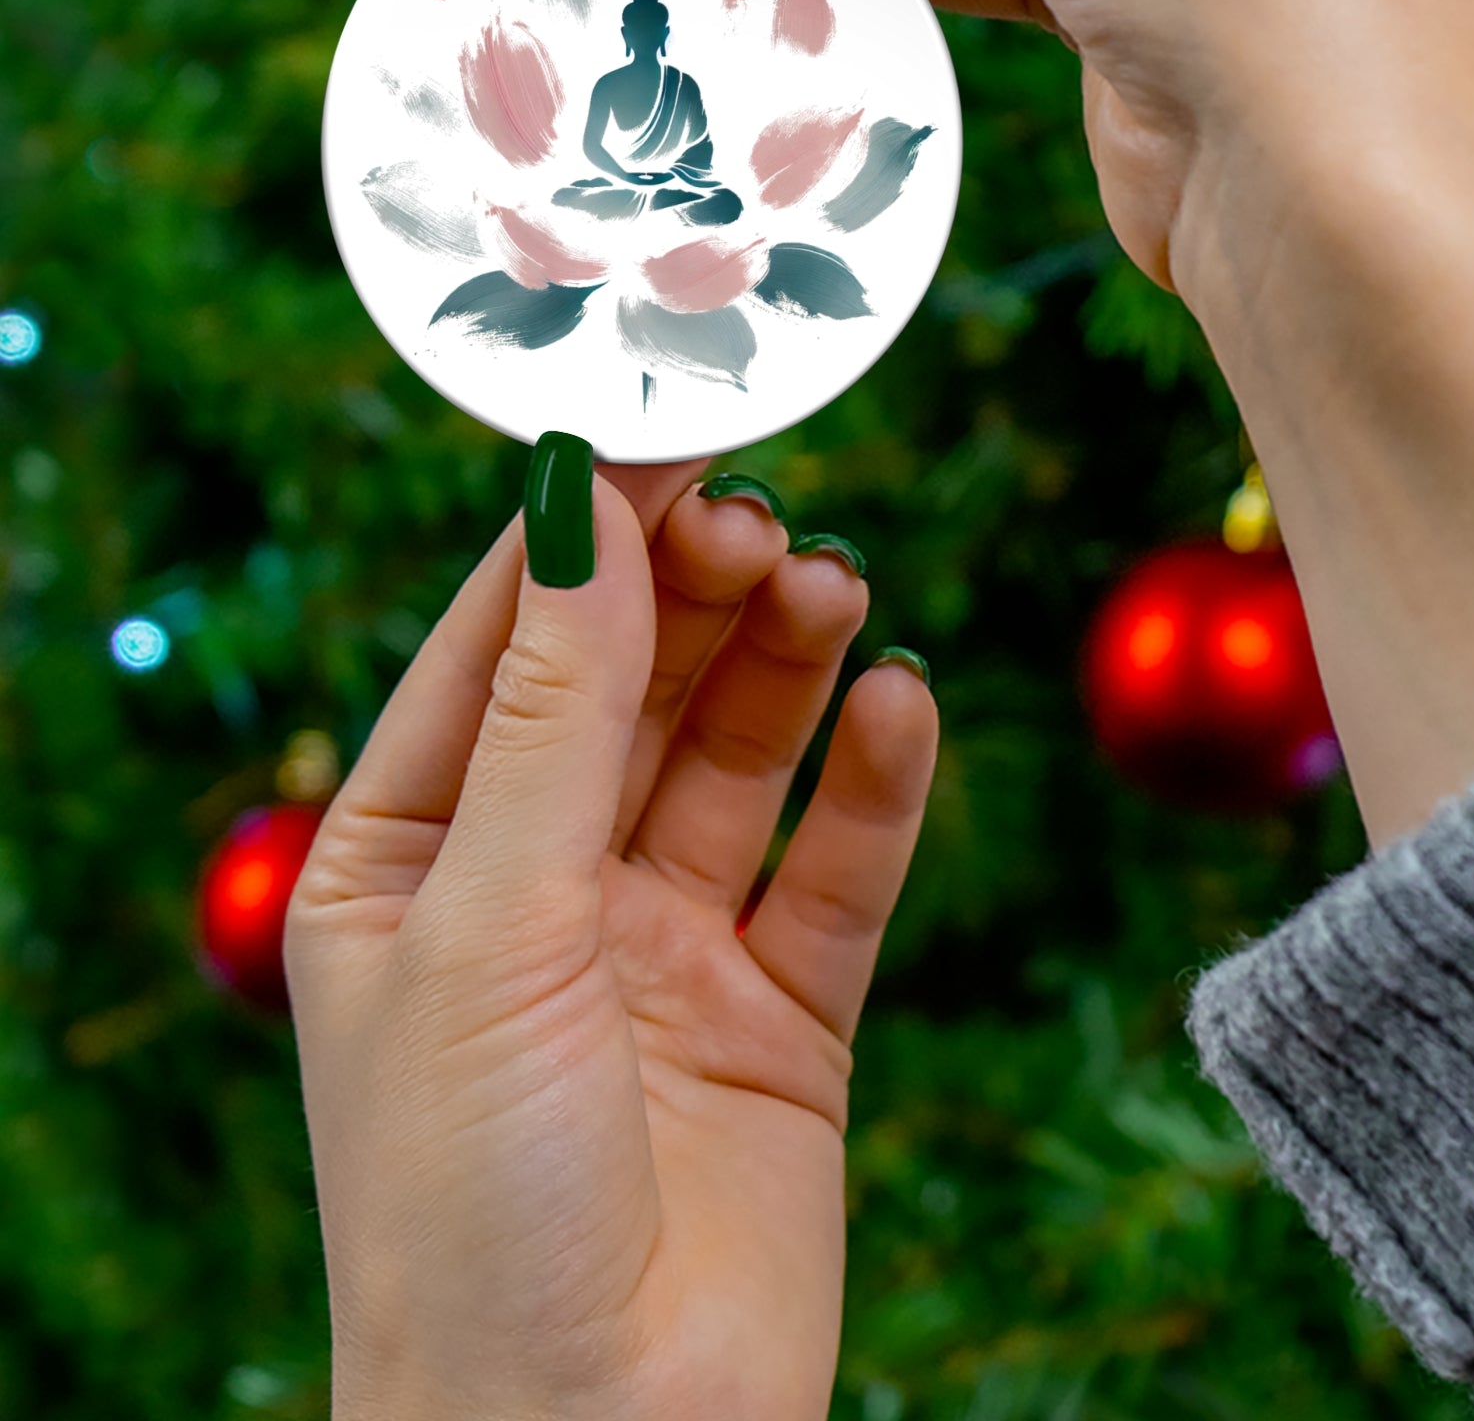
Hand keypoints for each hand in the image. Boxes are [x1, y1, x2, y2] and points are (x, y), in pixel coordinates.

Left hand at [286, 460, 937, 1420]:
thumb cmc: (470, 1206)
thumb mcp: (489, 925)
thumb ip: (554, 714)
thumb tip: (583, 505)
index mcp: (411, 864)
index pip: (501, 649)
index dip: (581, 535)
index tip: (665, 427)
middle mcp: (539, 893)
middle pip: (634, 686)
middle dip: (696, 593)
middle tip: (766, 516)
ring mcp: (665, 951)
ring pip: (739, 758)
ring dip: (788, 664)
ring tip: (835, 587)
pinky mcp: (782, 1016)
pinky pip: (837, 868)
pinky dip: (875, 783)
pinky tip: (901, 705)